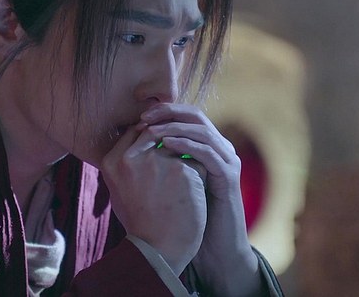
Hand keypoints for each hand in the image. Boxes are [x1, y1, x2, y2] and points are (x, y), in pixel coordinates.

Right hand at [100, 122, 206, 274]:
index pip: (135, 132)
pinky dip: (199, 177)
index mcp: (112, 162)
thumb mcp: (119, 190)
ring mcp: (157, 162)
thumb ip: (125, 163)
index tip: (162, 148)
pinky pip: (197, 163)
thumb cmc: (140, 223)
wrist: (158, 250)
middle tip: (178, 163)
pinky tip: (195, 196)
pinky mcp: (181, 170)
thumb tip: (140, 137)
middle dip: (170, 145)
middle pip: (157, 134)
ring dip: (185, 162)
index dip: (151, 137)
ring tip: (185, 187)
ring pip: (180, 146)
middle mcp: (131, 158)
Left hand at [141, 103, 260, 295]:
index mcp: (207, 146)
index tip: (139, 116)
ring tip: (151, 131)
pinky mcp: (229, 176)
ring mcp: (227, 161)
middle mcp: (221, 148)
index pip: (187, 116)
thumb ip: (161, 162)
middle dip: (168, 113)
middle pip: (196, 115)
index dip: (164, 111)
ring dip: (174, 127)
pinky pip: (208, 152)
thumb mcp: (173, 182)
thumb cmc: (189, 215)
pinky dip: (186, 146)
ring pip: (202, 130)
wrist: (214, 247)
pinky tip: (166, 146)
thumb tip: (130, 147)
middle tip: (144, 117)